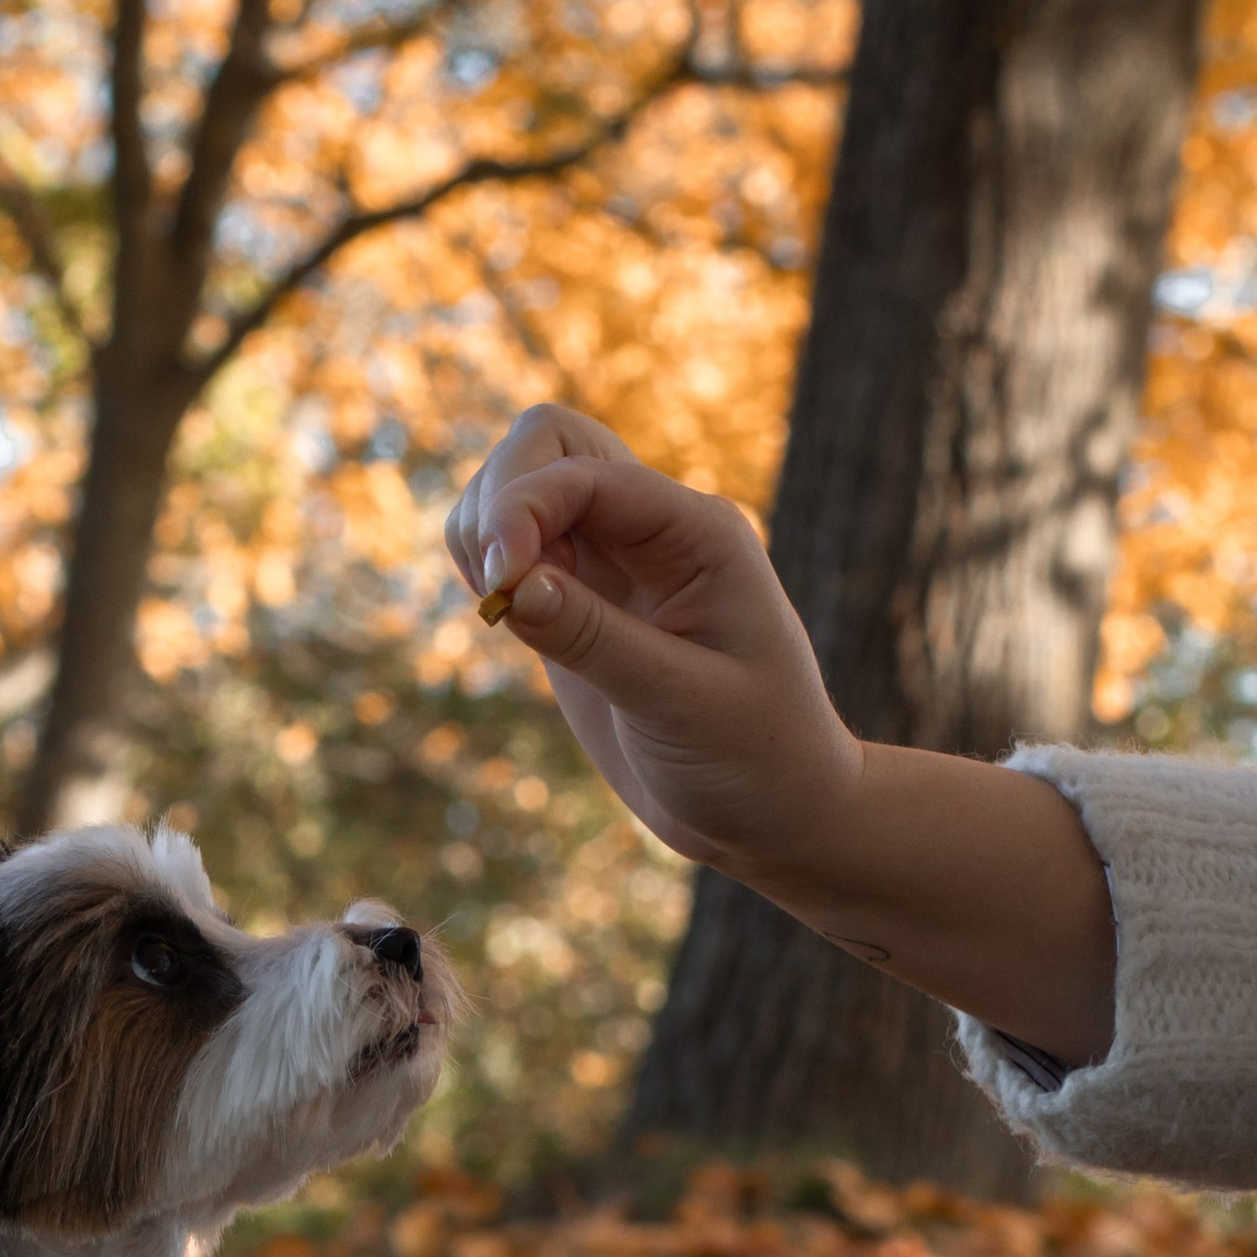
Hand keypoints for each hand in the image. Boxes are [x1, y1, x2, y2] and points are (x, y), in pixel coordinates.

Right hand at [442, 406, 856, 887]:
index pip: (583, 471)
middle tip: (496, 591)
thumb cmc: (754, 758)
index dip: (523, 510)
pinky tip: (505, 618)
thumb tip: (512, 587)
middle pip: (545, 443)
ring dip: (484, 532)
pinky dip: (486, 568)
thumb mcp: (682, 704)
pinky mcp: (581, 601)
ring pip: (519, 485)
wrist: (772, 813)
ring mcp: (615, 559)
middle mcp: (654, 527)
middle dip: (498, 500)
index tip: (499, 589)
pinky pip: (514, 546)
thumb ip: (596, 640)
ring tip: (504, 614)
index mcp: (696, 531)